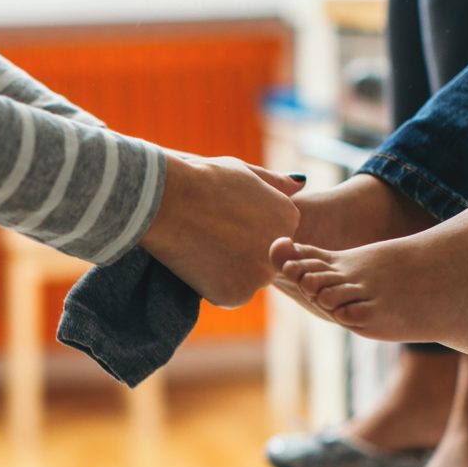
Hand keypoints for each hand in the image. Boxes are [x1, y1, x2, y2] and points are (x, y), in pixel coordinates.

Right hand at [139, 153, 303, 307]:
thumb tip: (300, 183)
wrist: (167, 199)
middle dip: (241, 252)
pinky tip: (197, 262)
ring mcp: (261, 275)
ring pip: (246, 279)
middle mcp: (282, 249)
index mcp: (288, 218)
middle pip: (263, 259)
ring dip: (228, 270)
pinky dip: (212, 285)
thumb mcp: (243, 171)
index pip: (273, 234)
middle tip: (210, 233)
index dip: (244, 227)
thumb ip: (274, 182)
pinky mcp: (237, 295)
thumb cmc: (201, 179)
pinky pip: (227, 295)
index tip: (223, 216)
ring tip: (203, 246)